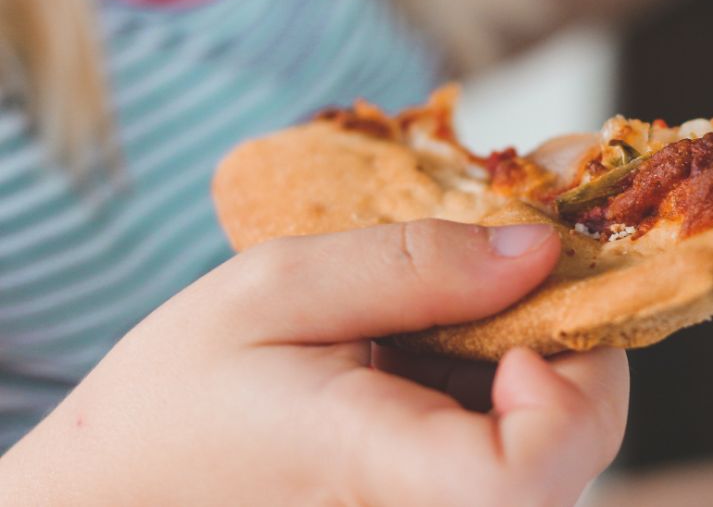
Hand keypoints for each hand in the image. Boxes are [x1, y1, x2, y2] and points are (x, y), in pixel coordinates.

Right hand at [0, 221, 628, 505]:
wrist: (120, 497)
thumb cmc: (179, 401)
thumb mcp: (277, 291)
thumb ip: (415, 265)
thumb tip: (540, 250)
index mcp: (382, 474)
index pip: (533, 474)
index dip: (570, 392)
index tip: (520, 333)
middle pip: (572, 458)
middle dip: (566, 356)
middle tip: (492, 295)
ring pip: (556, 461)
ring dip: (532, 376)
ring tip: (436, 337)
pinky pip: (515, 471)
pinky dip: (503, 406)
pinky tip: (435, 374)